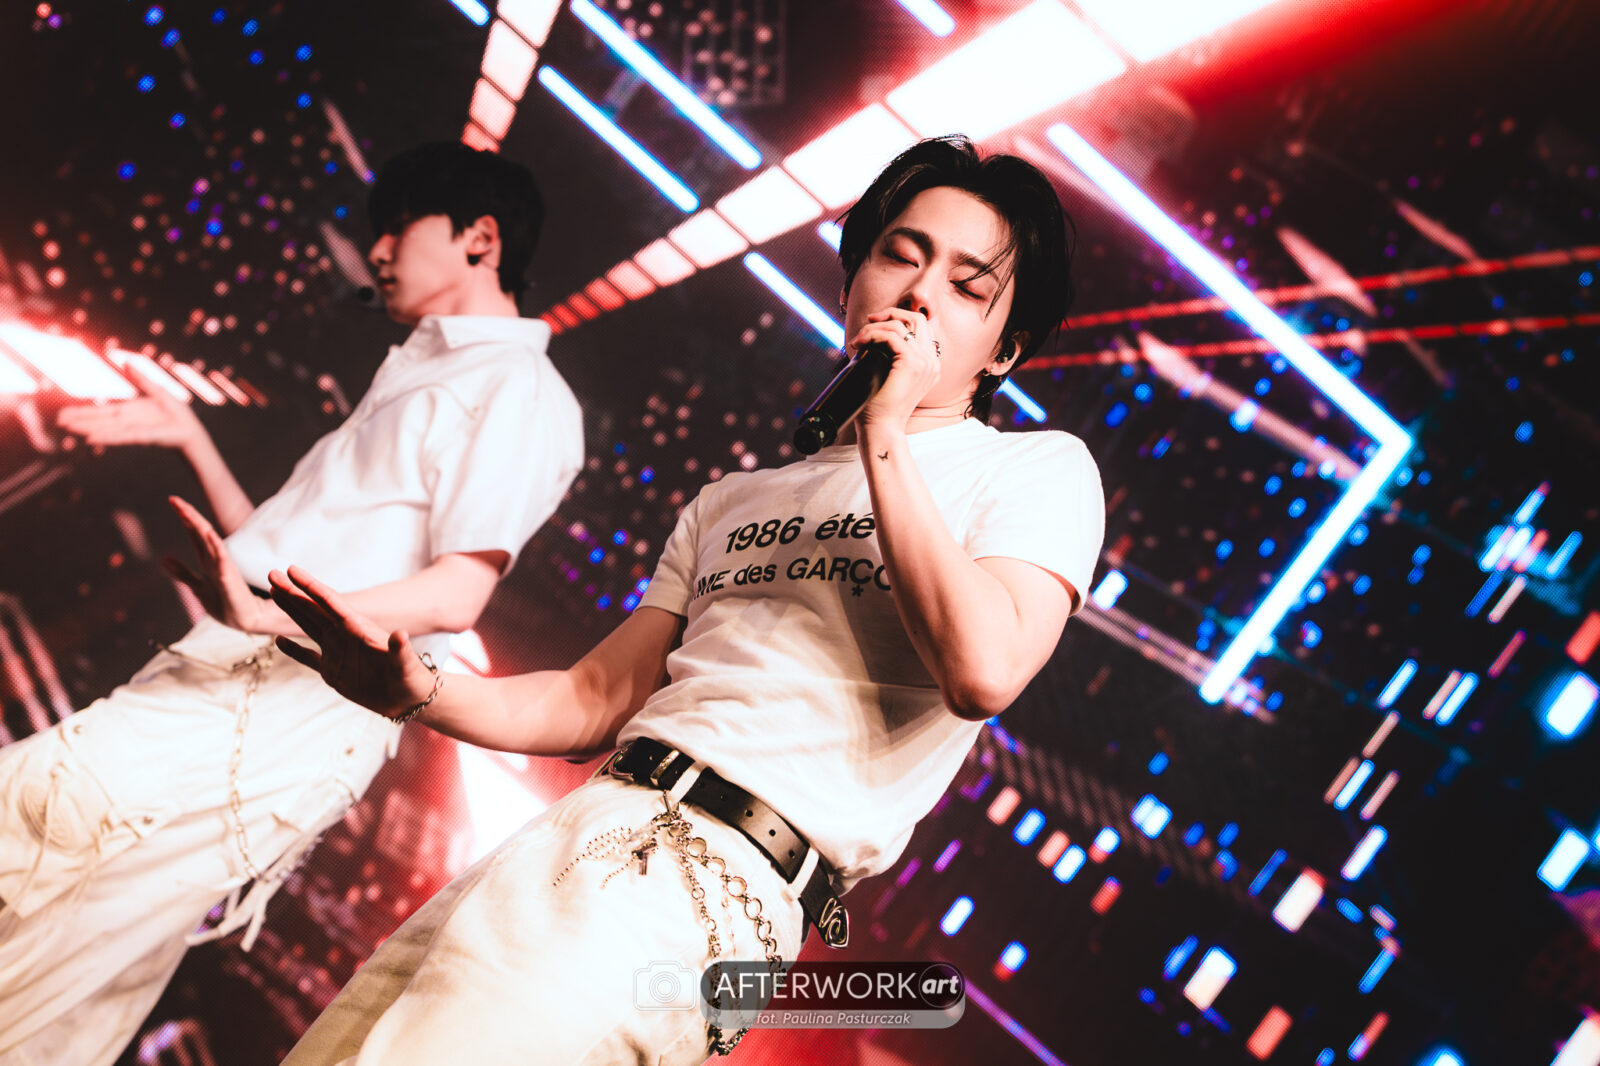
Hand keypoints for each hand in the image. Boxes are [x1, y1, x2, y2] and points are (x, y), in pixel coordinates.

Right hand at [58, 364, 205, 450]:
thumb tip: (126, 361)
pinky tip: (91, 439)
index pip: (100, 412)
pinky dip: (106, 438)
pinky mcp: (141, 437)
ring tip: (69, 429)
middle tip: (58, 422)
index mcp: (128, 411)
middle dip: (79, 421)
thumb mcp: (157, 391)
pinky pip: (121, 437)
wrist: (191, 429)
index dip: (82, 413)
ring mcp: (132, 430)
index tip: (64, 414)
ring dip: (87, 429)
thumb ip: (141, 378)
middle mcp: (126, 422)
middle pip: (98, 421)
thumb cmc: (176, 413)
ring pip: (105, 429)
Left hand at [163, 496, 264, 631]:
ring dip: (200, 528)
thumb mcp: (199, 587)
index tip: (173, 500)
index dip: (186, 518)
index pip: (195, 534)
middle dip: (189, 516)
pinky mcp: (231, 583)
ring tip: (189, 513)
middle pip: (201, 534)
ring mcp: (224, 570)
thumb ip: (182, 573)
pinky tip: (211, 538)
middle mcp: (216, 560)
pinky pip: (223, 564)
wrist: (246, 621)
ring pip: (210, 544)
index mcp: (208, 560)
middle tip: (174, 500)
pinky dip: (217, 550)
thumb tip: (163, 558)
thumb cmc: (226, 603)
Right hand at [269, 565, 440, 719]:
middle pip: (313, 610)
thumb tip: (401, 634)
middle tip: (272, 574)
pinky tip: (279, 640)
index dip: (310, 586)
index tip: (292, 570)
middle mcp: (344, 636)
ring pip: (308, 626)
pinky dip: (293, 650)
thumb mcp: (405, 663)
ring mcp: (337, 653)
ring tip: (274, 593)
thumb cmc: (410, 678)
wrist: (409, 699)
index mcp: (358, 629)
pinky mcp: (333, 672)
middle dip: (292, 593)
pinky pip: (308, 658)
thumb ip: (400, 649)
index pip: (330, 602)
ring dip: (291, 611)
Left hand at [849, 309, 941, 432]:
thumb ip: (891, 359)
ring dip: (875, 327)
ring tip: (859, 340)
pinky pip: (892, 336)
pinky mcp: (912, 364)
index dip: (898, 319)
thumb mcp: (890, 378)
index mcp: (930, 364)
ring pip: (901, 325)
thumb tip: (872, 340)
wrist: (883, 428)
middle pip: (918, 318)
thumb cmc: (880, 408)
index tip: (875, 325)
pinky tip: (861, 343)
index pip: (921, 327)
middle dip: (891, 313)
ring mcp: (925, 362)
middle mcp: (932, 362)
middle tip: (869, 321)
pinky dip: (873, 334)